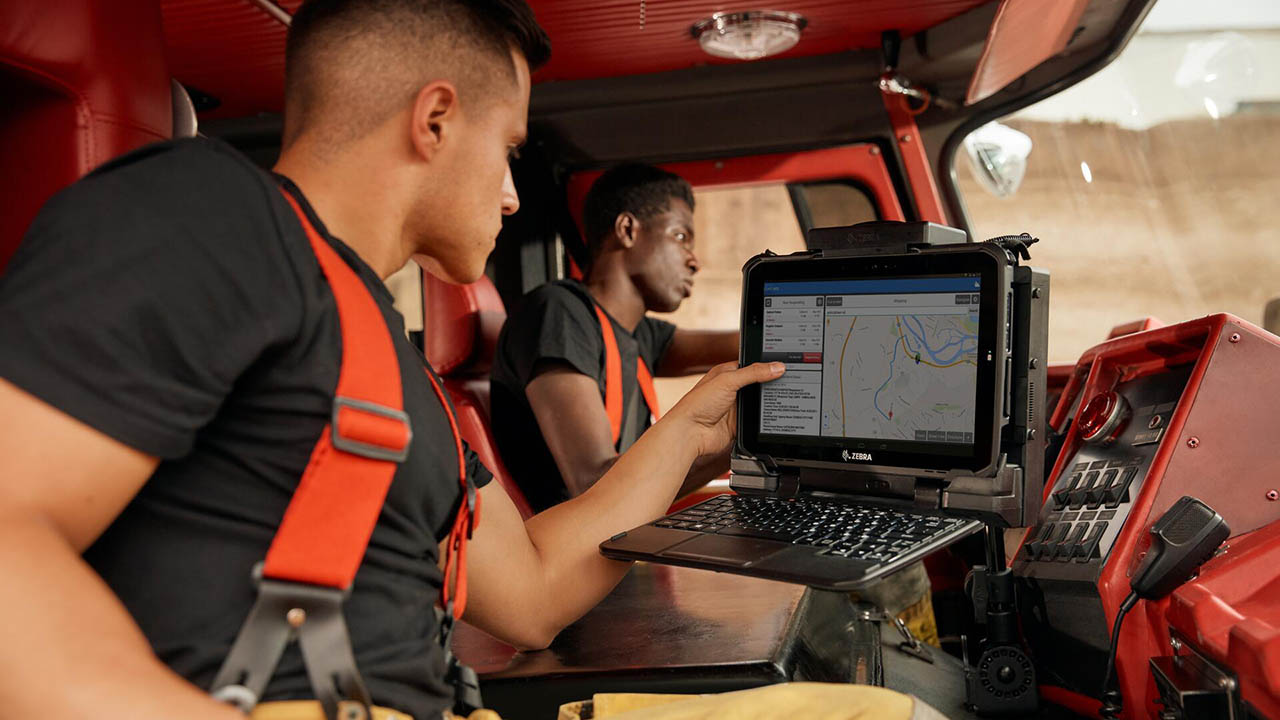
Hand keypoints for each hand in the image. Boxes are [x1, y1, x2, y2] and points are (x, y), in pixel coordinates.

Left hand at [661, 361, 784, 460]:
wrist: (690, 433)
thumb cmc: (698, 404)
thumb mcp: (728, 380)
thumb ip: (753, 373)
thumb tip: (776, 367)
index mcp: (726, 373)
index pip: (752, 366)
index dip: (767, 366)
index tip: (784, 365)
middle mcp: (731, 389)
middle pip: (758, 385)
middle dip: (770, 385)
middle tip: (789, 382)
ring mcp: (735, 408)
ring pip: (758, 404)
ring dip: (767, 404)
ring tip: (786, 397)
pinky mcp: (738, 425)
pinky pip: (756, 421)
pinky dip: (763, 420)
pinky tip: (773, 416)